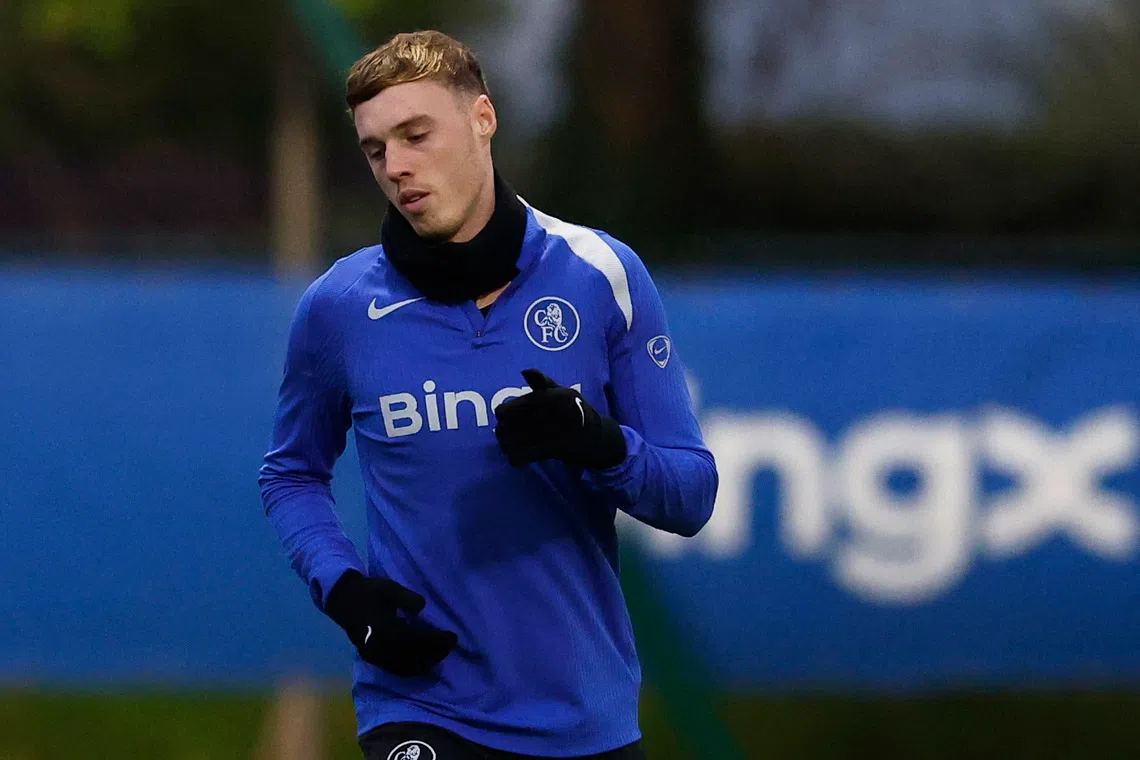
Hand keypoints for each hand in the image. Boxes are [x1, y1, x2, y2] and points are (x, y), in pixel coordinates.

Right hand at [324, 570, 456, 676]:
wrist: (342, 599)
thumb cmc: (369, 591)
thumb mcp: (389, 588)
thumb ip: (406, 598)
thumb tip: (422, 608)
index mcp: (384, 629)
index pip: (416, 640)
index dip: (436, 641)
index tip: (452, 637)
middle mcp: (379, 646)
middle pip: (413, 656)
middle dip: (435, 652)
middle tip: (450, 646)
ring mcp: (374, 654)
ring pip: (404, 666)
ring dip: (425, 663)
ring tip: (441, 654)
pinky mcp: (371, 657)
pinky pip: (394, 669)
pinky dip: (411, 670)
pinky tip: (423, 664)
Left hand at [493, 369, 626, 469]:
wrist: (600, 437)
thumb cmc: (578, 412)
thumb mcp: (565, 392)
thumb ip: (543, 383)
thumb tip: (524, 371)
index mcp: (552, 395)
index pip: (515, 406)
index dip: (503, 413)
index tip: (503, 419)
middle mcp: (554, 409)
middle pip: (512, 424)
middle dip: (504, 431)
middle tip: (502, 435)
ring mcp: (556, 429)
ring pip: (517, 440)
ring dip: (508, 445)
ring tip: (507, 446)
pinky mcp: (558, 448)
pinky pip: (527, 454)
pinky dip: (518, 457)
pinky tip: (516, 458)